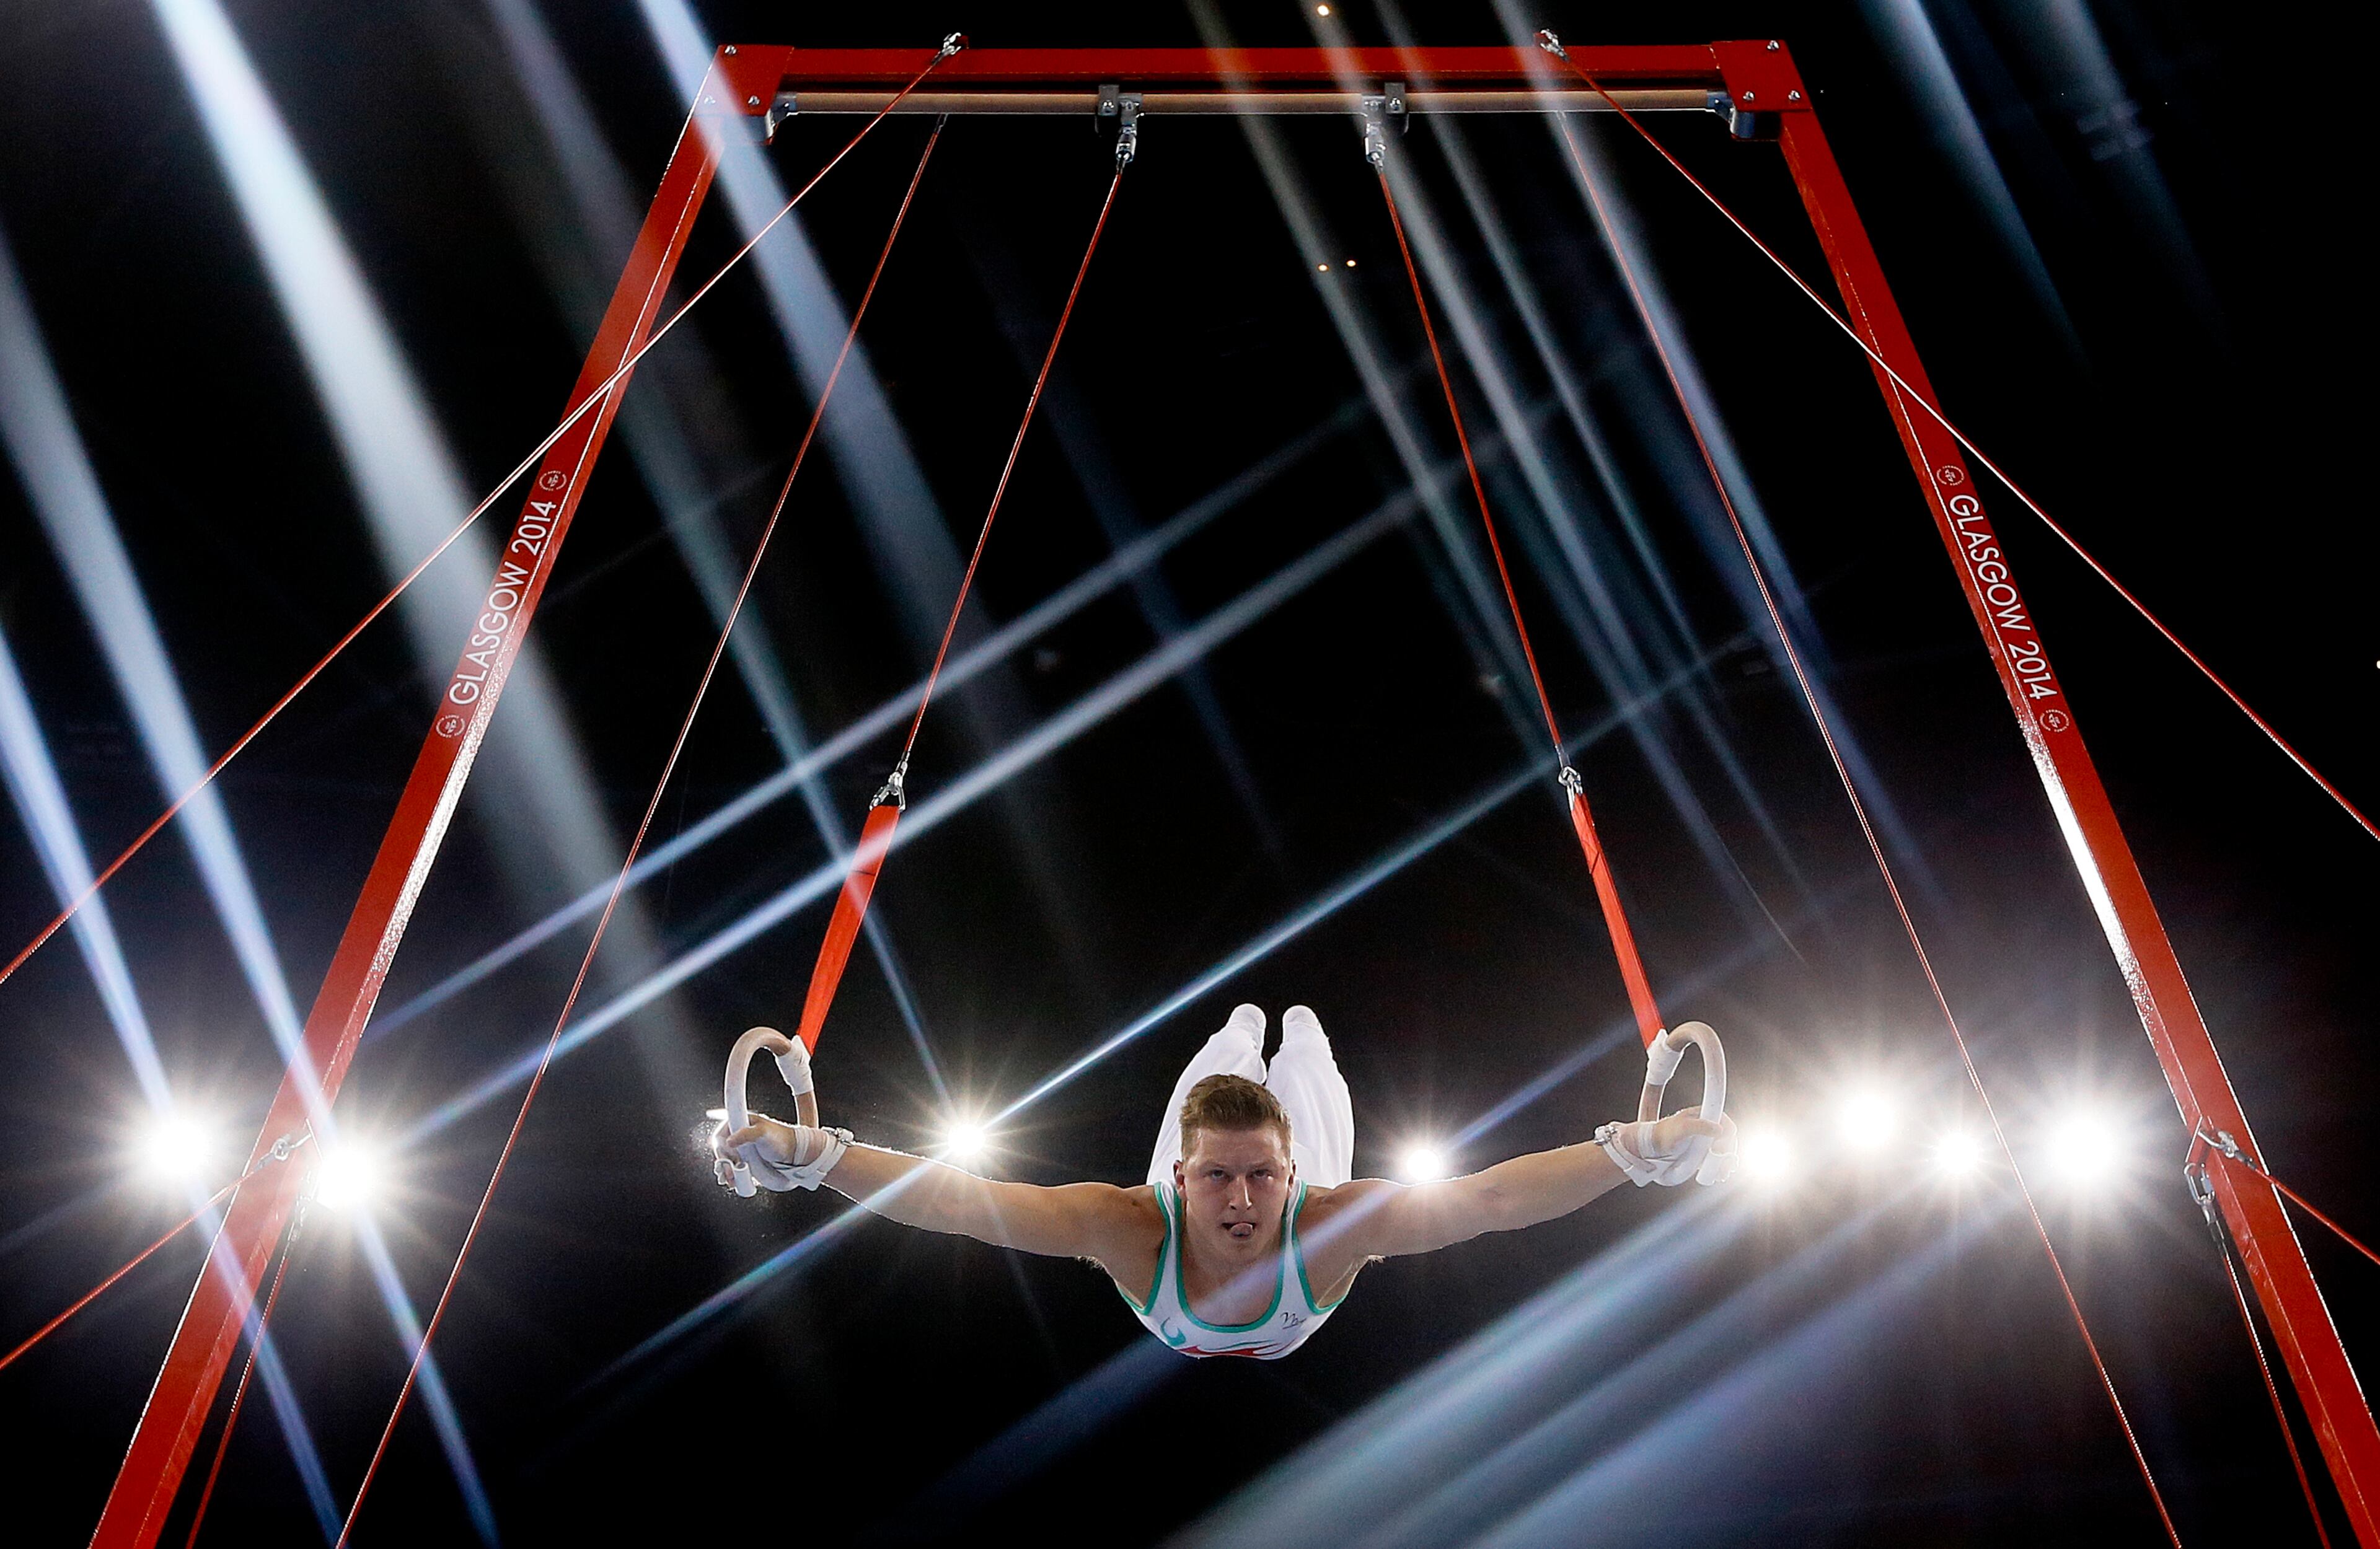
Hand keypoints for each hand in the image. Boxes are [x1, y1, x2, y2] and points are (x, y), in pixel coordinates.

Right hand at [711, 1109, 807, 1183]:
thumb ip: (746, 1134)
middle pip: (722, 1151)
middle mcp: (738, 1136)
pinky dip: (731, 1176)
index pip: (720, 1136)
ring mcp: (742, 1149)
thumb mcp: (763, 1133)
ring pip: (726, 1161)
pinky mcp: (746, 1160)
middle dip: (723, 1164)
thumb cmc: (781, 1138)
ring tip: (730, 1180)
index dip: (721, 1149)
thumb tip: (729, 1141)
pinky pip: (733, 1168)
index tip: (728, 1159)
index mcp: (740, 1123)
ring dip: (725, 1172)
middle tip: (729, 1174)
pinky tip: (734, 1182)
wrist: (794, 1152)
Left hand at [1597, 1105, 1734, 1186]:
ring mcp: (1703, 1143)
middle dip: (1729, 1153)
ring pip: (1723, 1153)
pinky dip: (1719, 1169)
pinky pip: (1715, 1162)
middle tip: (1725, 1165)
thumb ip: (1699, 1126)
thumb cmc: (1662, 1135)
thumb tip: (1719, 1130)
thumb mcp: (1680, 1128)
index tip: (1722, 1147)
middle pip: (1727, 1140)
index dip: (1728, 1134)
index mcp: (1702, 1116)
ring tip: (1722, 1173)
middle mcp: (1705, 1129)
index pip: (1724, 1122)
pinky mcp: (1700, 1156)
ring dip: (1726, 1163)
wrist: (1649, 1150)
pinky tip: (1718, 1175)